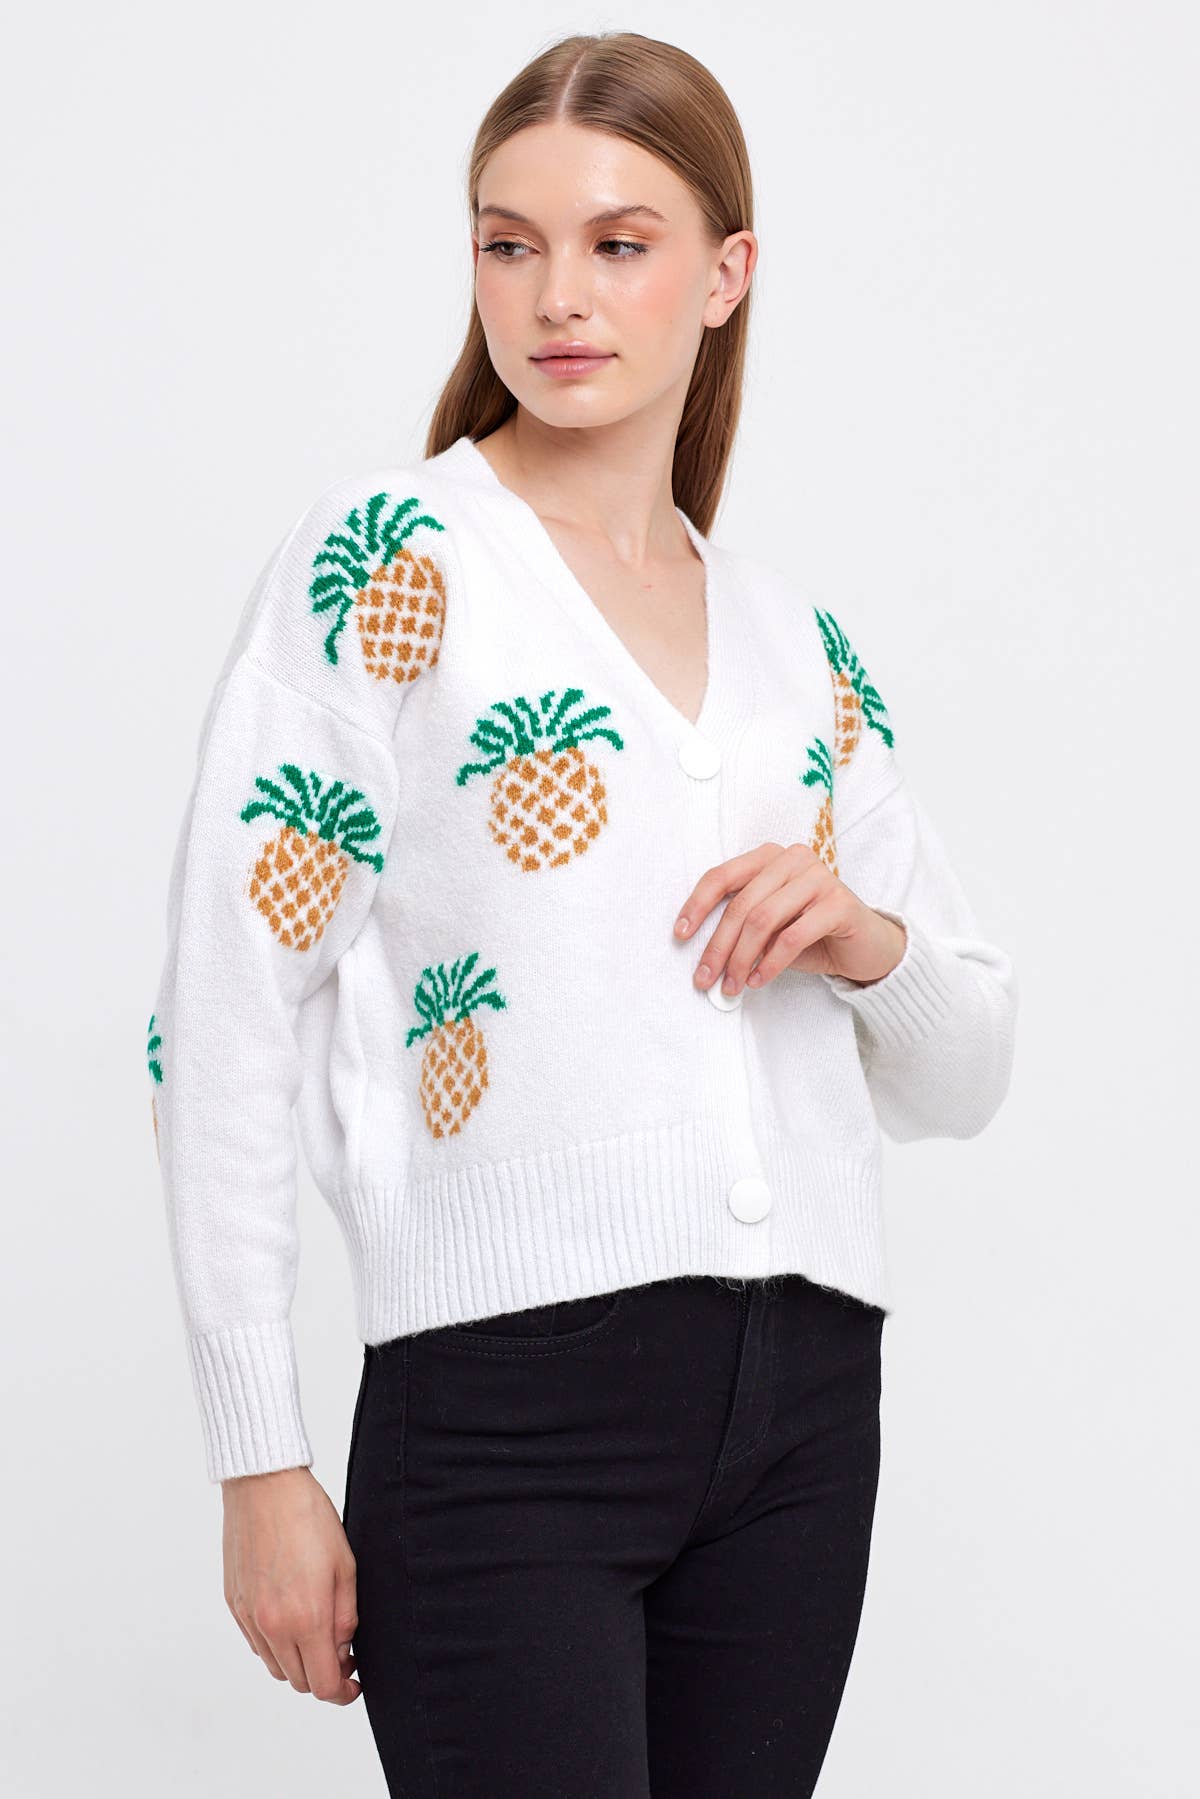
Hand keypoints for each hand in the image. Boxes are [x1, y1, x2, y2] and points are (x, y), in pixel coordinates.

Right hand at [221, 1465, 360, 1704]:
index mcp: (306, 1618)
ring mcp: (249, 1617)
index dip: (342, 1692)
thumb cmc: (309, 1517)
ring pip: (275, 1667)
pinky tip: (290, 1616)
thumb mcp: (345, 1566)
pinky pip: (256, 1643)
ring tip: (315, 1632)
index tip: (353, 1684)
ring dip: (297, 1661)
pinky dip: (274, 1643)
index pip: (323, 1685)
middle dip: (323, 1675)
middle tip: (341, 1653)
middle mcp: (272, 1625)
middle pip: (298, 1682)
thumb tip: (343, 1652)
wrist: (265, 1486)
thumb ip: (346, 1618)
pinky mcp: (234, 1604)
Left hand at [673, 840, 906, 995]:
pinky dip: (770, 963)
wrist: (866, 946)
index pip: (722, 876)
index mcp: (770, 857)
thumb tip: (702, 952)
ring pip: (764, 919)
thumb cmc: (811, 934)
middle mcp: (793, 859)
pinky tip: (759, 980)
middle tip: (704, 979)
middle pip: (741, 904)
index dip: (696, 906)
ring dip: (741, 958)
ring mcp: (819, 877)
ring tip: (731, 986)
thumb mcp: (769, 926)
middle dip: (718, 946)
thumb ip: (741, 925)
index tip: (679, 936)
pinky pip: (793, 936)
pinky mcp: (839, 903)